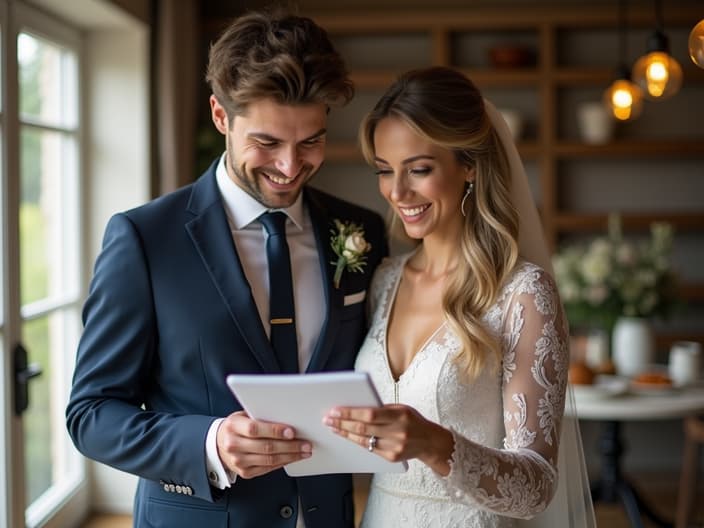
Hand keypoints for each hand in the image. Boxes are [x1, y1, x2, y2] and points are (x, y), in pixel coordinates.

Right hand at [216, 411, 311, 478]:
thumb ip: (260, 415)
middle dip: (290, 446)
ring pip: (269, 460)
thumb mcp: (243, 415)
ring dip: (291, 456)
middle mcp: (234, 445)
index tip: (292, 431)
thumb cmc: (237, 426)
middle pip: (266, 447)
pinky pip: (268, 468)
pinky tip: (293, 457)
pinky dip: (283, 462)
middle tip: (306, 443)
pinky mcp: (245, 472)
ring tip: (304, 451)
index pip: (254, 429)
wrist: (219, 444)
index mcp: (233, 426)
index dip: (274, 430)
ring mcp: (239, 461)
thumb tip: (287, 415)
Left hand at [323, 404, 453, 474]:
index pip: (370, 414)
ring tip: (333, 427)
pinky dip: (356, 441)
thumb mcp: (401, 408)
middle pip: (363, 428)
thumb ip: (381, 409)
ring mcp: (395, 446)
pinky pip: (369, 449)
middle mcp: (398, 431)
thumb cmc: (413, 420)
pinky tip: (347, 436)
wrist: (430, 442)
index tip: (335, 410)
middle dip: (342, 423)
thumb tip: (355, 407)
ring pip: (363, 440)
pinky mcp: (391, 457)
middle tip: (328, 419)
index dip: (350, 413)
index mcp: (400, 414)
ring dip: (345, 433)